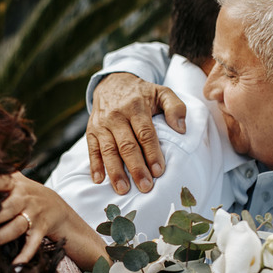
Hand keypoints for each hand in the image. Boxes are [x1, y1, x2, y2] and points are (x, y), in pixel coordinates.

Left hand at [0, 173, 106, 268]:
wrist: (58, 208)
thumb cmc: (28, 193)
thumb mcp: (18, 179)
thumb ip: (0, 170)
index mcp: (17, 185)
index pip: (3, 180)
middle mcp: (25, 199)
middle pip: (6, 208)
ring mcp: (34, 216)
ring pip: (15, 227)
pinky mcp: (40, 231)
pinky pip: (32, 246)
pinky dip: (24, 257)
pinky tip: (14, 268)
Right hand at [87, 73, 186, 194]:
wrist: (112, 83)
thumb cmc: (141, 93)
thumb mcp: (162, 93)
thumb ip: (175, 107)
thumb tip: (181, 129)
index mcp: (136, 106)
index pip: (145, 133)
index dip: (152, 153)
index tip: (158, 171)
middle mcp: (116, 115)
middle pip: (127, 145)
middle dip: (136, 168)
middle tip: (145, 187)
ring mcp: (102, 124)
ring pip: (108, 150)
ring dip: (115, 172)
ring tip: (123, 189)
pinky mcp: (91, 131)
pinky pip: (92, 149)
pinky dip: (94, 165)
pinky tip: (99, 180)